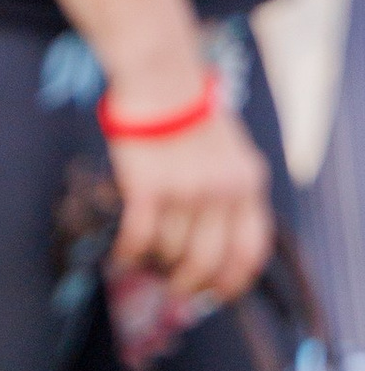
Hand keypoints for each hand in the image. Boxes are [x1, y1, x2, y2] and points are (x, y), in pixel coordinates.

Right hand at [107, 93, 272, 308]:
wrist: (160, 76)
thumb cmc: (188, 109)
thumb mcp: (230, 150)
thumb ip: (230, 189)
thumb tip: (214, 236)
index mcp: (248, 183)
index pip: (250, 248)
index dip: (234, 279)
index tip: (219, 294)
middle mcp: (222, 191)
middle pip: (208, 260)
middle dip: (189, 284)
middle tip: (174, 292)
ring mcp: (186, 190)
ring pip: (171, 251)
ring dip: (155, 263)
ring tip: (144, 261)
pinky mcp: (148, 186)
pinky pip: (139, 237)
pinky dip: (128, 254)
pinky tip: (120, 258)